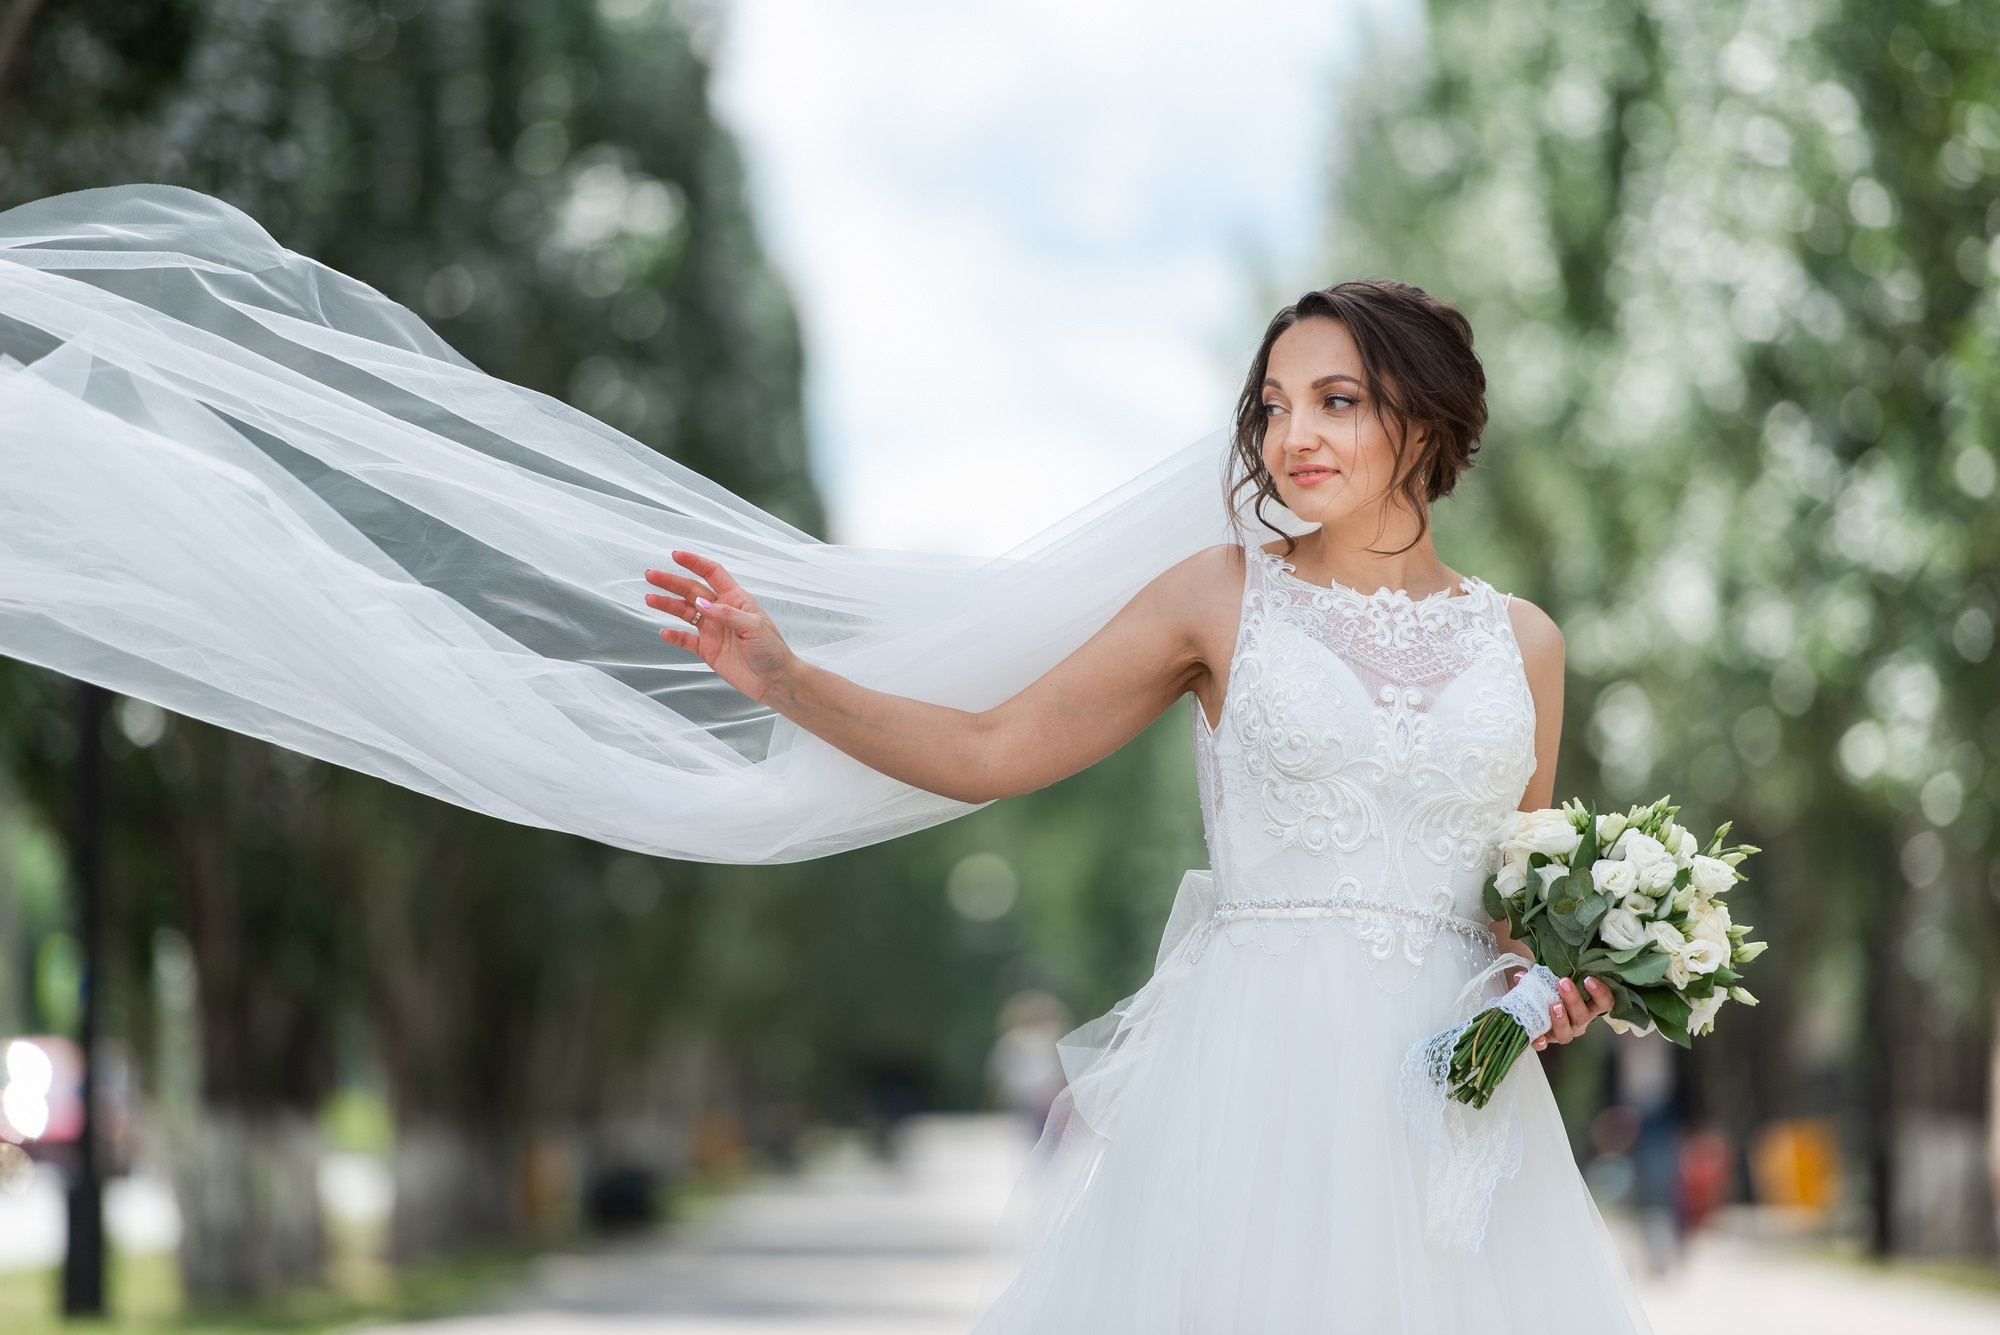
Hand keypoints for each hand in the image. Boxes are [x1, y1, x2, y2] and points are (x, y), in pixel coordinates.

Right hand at [644, 553, 798, 703]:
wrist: (774, 680)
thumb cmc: (772, 650)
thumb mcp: (754, 627)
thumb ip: (727, 614)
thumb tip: (701, 603)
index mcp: (736, 599)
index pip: (712, 574)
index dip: (695, 563)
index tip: (676, 556)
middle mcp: (721, 611)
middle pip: (692, 590)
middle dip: (672, 582)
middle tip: (651, 575)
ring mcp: (713, 630)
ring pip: (685, 612)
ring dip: (667, 605)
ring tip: (650, 599)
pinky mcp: (708, 650)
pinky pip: (686, 640)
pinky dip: (674, 636)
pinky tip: (664, 632)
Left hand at [1532, 975, 1611, 1050]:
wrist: (1533, 1007)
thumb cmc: (1550, 989)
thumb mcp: (1550, 978)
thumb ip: (1542, 973)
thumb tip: (1522, 974)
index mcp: (1587, 1006)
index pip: (1604, 1003)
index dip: (1601, 993)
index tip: (1588, 979)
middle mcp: (1579, 1022)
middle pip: (1583, 1016)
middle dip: (1574, 999)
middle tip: (1563, 982)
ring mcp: (1564, 1033)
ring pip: (1567, 1033)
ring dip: (1561, 1019)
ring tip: (1553, 1005)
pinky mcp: (1546, 1040)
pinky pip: (1544, 1045)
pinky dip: (1541, 1042)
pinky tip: (1537, 1037)